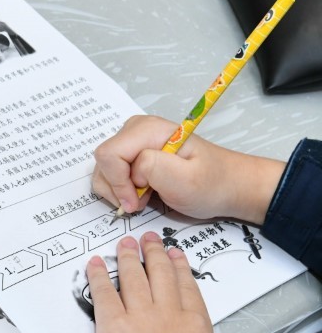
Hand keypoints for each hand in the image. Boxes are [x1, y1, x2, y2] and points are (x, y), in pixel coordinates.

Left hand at [88, 233, 213, 332]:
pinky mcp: (112, 325)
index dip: (179, 265)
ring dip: (127, 256)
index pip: (187, 285)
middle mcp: (169, 313)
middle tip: (148, 238)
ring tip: (124, 243)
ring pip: (133, 276)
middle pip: (161, 273)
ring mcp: (140, 316)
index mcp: (196, 324)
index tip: (174, 252)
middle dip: (153, 252)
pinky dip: (98, 274)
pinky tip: (95, 263)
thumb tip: (177, 331)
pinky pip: (103, 291)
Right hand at [92, 115, 284, 222]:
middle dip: (117, 187)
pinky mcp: (133, 153)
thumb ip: (154, 167)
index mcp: (149, 130)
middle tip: (142, 201)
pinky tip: (143, 193)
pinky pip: (111, 172)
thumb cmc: (212, 184)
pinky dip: (121, 189)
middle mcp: (136, 129)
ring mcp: (133, 140)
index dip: (117, 182)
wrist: (229, 186)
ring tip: (145, 197)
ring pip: (104, 168)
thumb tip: (131, 169)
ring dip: (118, 190)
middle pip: (103, 160)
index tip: (136, 202)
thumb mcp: (187, 180)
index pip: (109, 154)